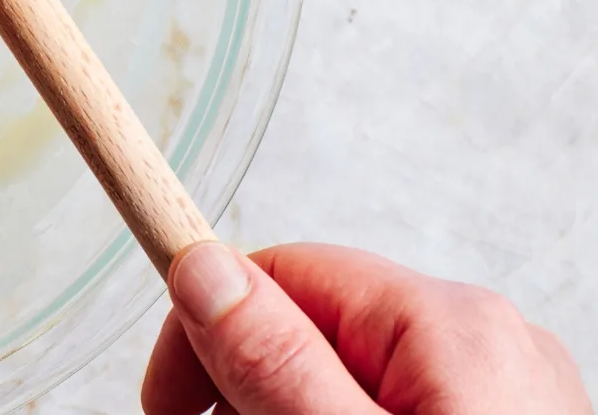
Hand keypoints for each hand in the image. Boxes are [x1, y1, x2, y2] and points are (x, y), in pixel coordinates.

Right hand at [144, 241, 590, 413]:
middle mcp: (484, 342)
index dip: (202, 336)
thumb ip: (276, 364)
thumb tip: (203, 269)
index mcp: (446, 324)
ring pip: (342, 383)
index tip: (165, 410)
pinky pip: (393, 412)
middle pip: (309, 331)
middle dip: (246, 400)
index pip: (278, 274)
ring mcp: (502, 394)